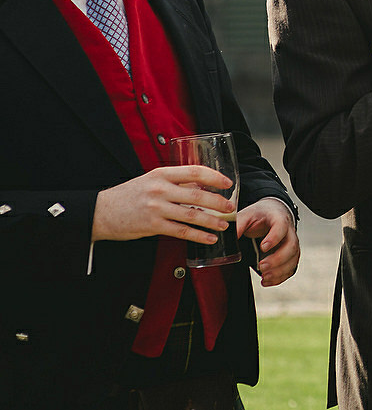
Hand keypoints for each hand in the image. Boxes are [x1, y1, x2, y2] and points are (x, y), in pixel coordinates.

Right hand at [92, 165, 233, 244]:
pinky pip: (181, 232)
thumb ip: (175, 182)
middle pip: (198, 195)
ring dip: (212, 222)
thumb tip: (202, 186)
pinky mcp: (152, 226)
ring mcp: (156, 208)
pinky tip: (209, 239)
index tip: (228, 183)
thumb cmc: (128, 195)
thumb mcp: (151, 180)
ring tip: (224, 225)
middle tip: (231, 207)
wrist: (100, 212)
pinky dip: (198, 236)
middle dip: (219, 202)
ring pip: (192, 215)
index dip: (215, 177)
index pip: (195, 172)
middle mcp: (160, 190)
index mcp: (161, 174)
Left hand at [238, 198, 300, 285]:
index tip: (263, 247)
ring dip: (279, 271)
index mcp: (278, 218)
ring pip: (293, 259)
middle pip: (291, 246)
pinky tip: (266, 280)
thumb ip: (238, 225)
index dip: (274, 238)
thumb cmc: (260, 216)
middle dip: (278, 259)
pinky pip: (291, 268)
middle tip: (261, 266)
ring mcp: (291, 244)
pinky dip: (280, 277)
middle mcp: (289, 232)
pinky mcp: (290, 256)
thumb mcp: (247, 215)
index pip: (281, 227)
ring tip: (264, 276)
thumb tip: (226, 239)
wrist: (271, 215)